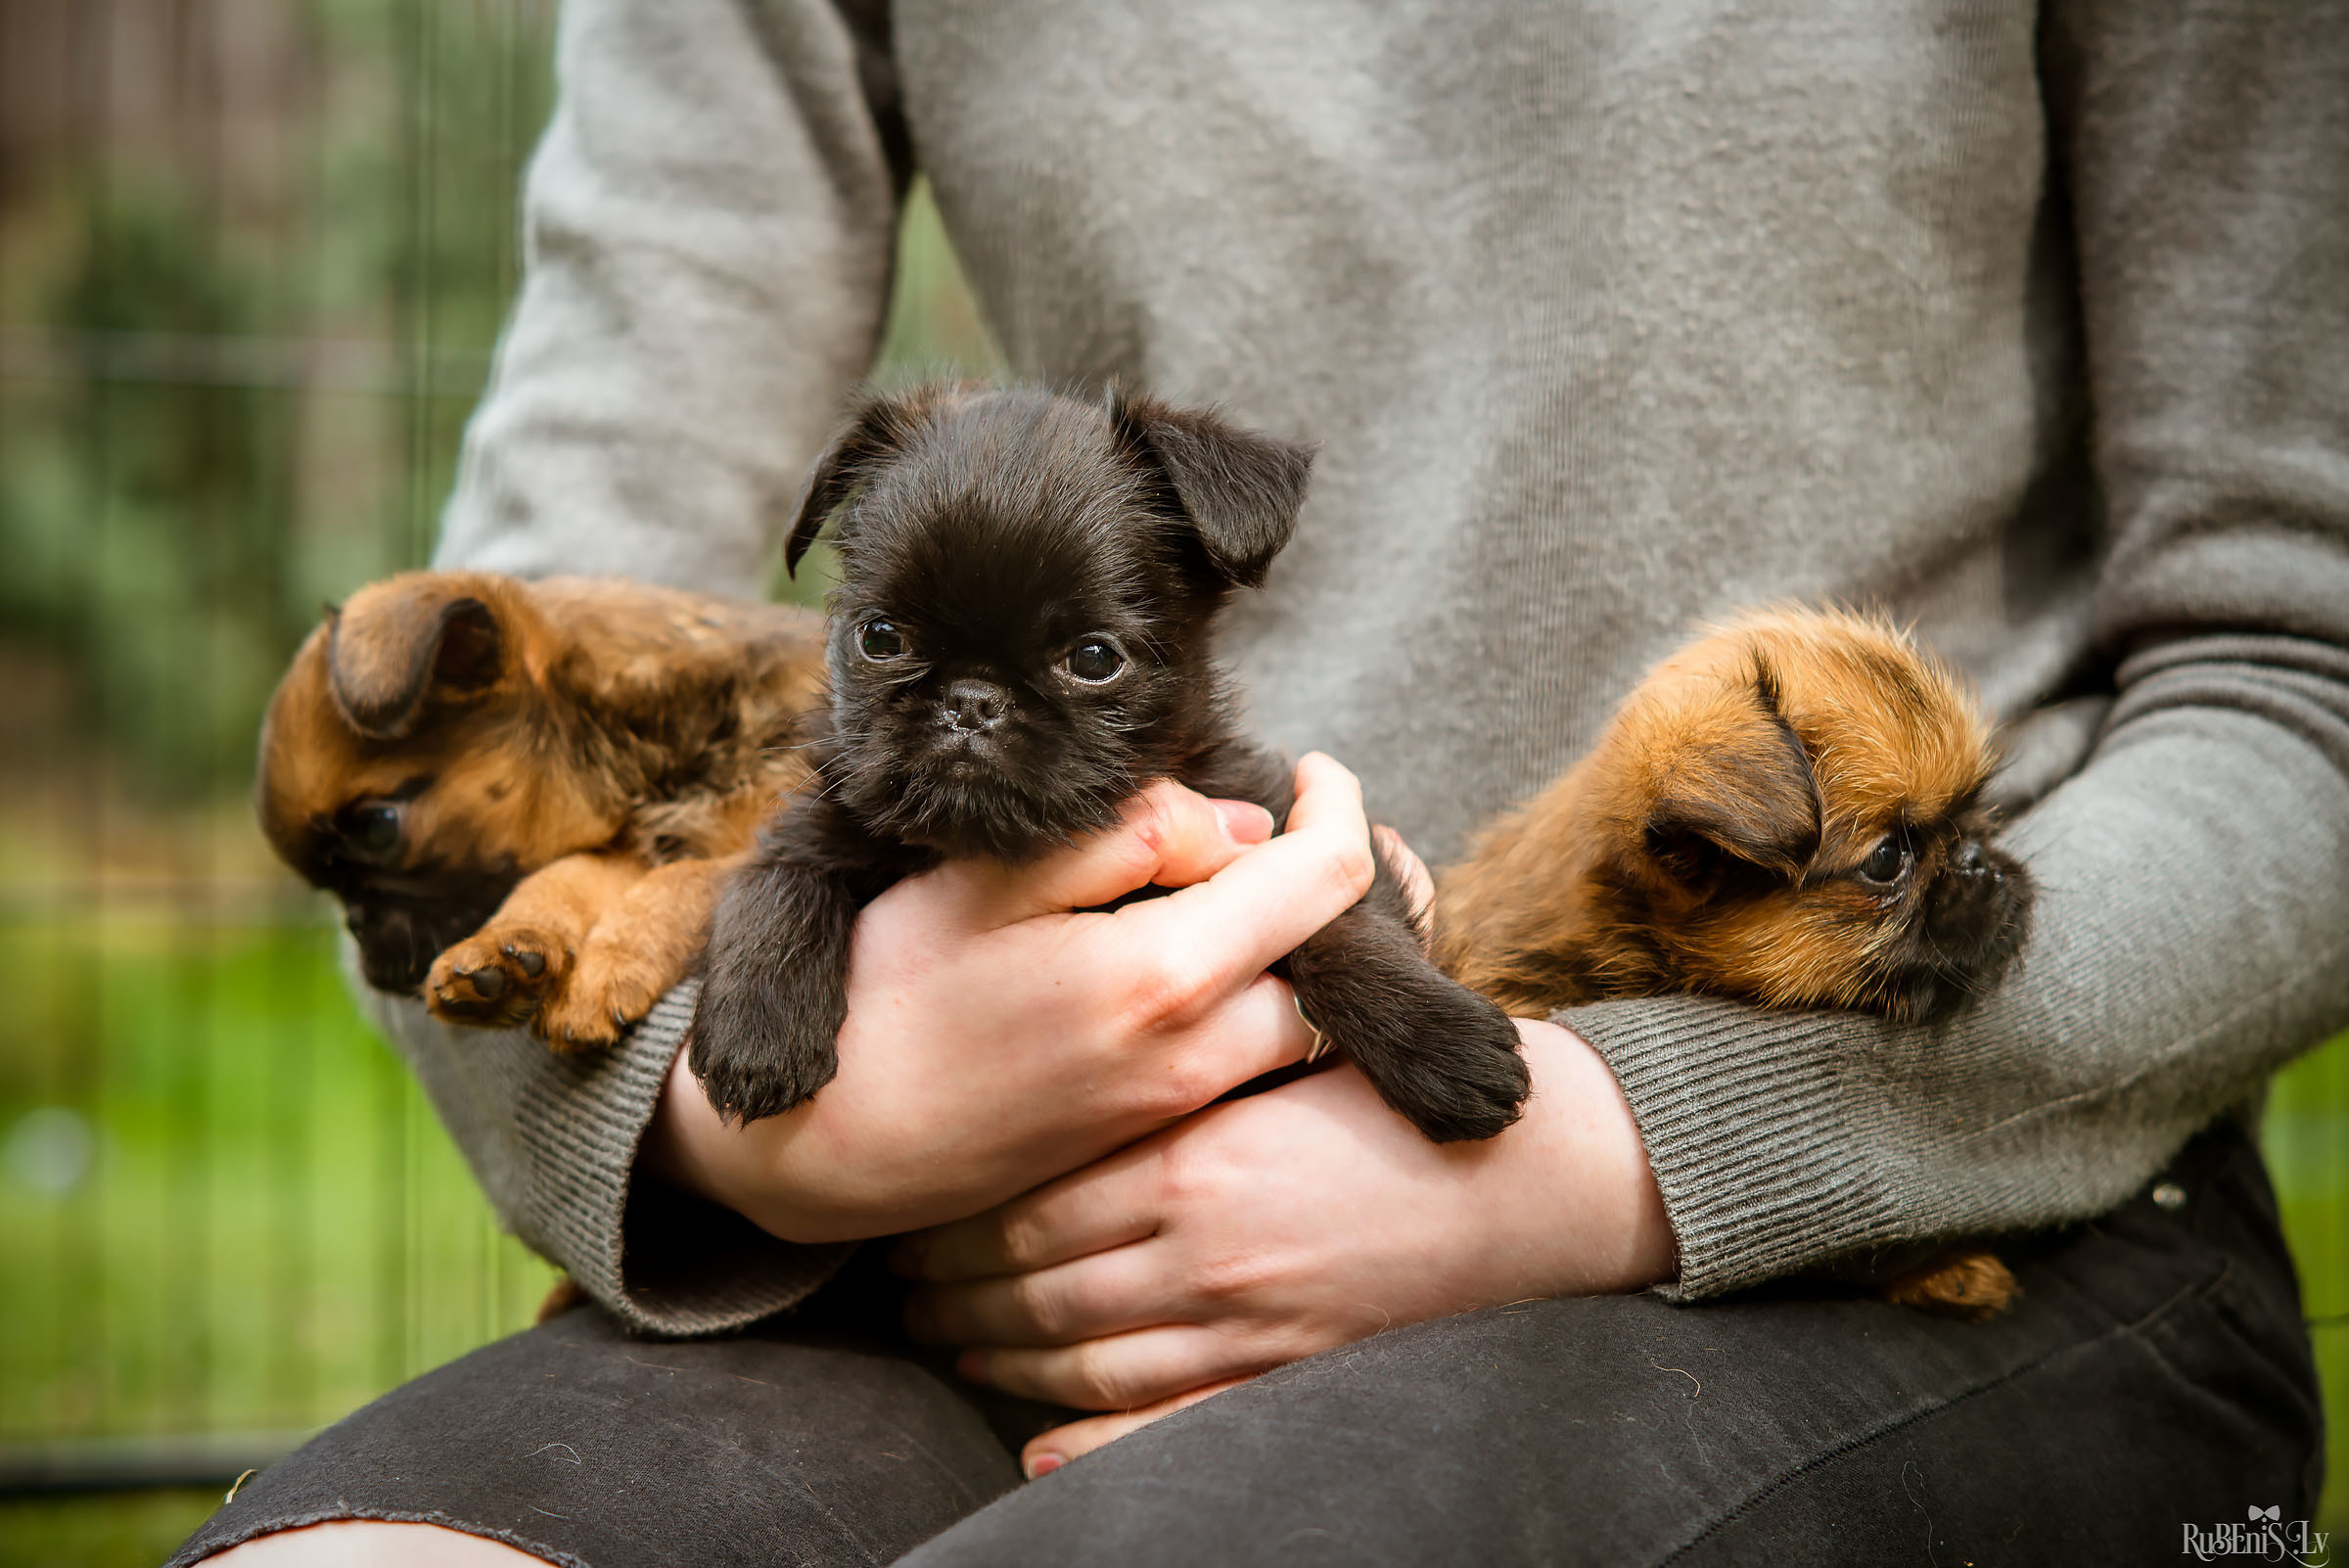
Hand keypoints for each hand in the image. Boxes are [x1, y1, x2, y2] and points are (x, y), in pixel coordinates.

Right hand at [644, 755, 1379, 1242]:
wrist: (823, 1152)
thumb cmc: (885, 999)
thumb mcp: (986, 882)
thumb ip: (1122, 834)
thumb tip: (1236, 825)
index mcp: (1164, 979)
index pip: (1325, 881)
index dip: (1337, 806)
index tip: (1312, 769)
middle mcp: (1196, 1058)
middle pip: (1327, 957)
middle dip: (1319, 886)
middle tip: (1273, 830)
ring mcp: (1180, 1112)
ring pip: (1298, 1018)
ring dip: (1287, 951)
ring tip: (1229, 892)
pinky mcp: (1155, 1141)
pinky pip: (1248, 1064)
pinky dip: (1250, 1004)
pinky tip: (1188, 961)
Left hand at [895, 1016, 1676, 1473]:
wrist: (1522, 1179)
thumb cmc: (1396, 1100)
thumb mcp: (1279, 1058)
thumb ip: (1181, 1072)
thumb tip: (1087, 1074)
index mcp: (1194, 1155)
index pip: (1032, 1202)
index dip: (957, 1219)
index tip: (912, 1214)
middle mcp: (1202, 1249)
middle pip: (1036, 1283)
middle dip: (952, 1289)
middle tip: (897, 1285)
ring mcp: (1241, 1322)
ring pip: (1079, 1354)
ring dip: (998, 1352)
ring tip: (945, 1341)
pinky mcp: (1281, 1369)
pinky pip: (1161, 1417)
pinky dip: (1088, 1439)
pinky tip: (1033, 1442)